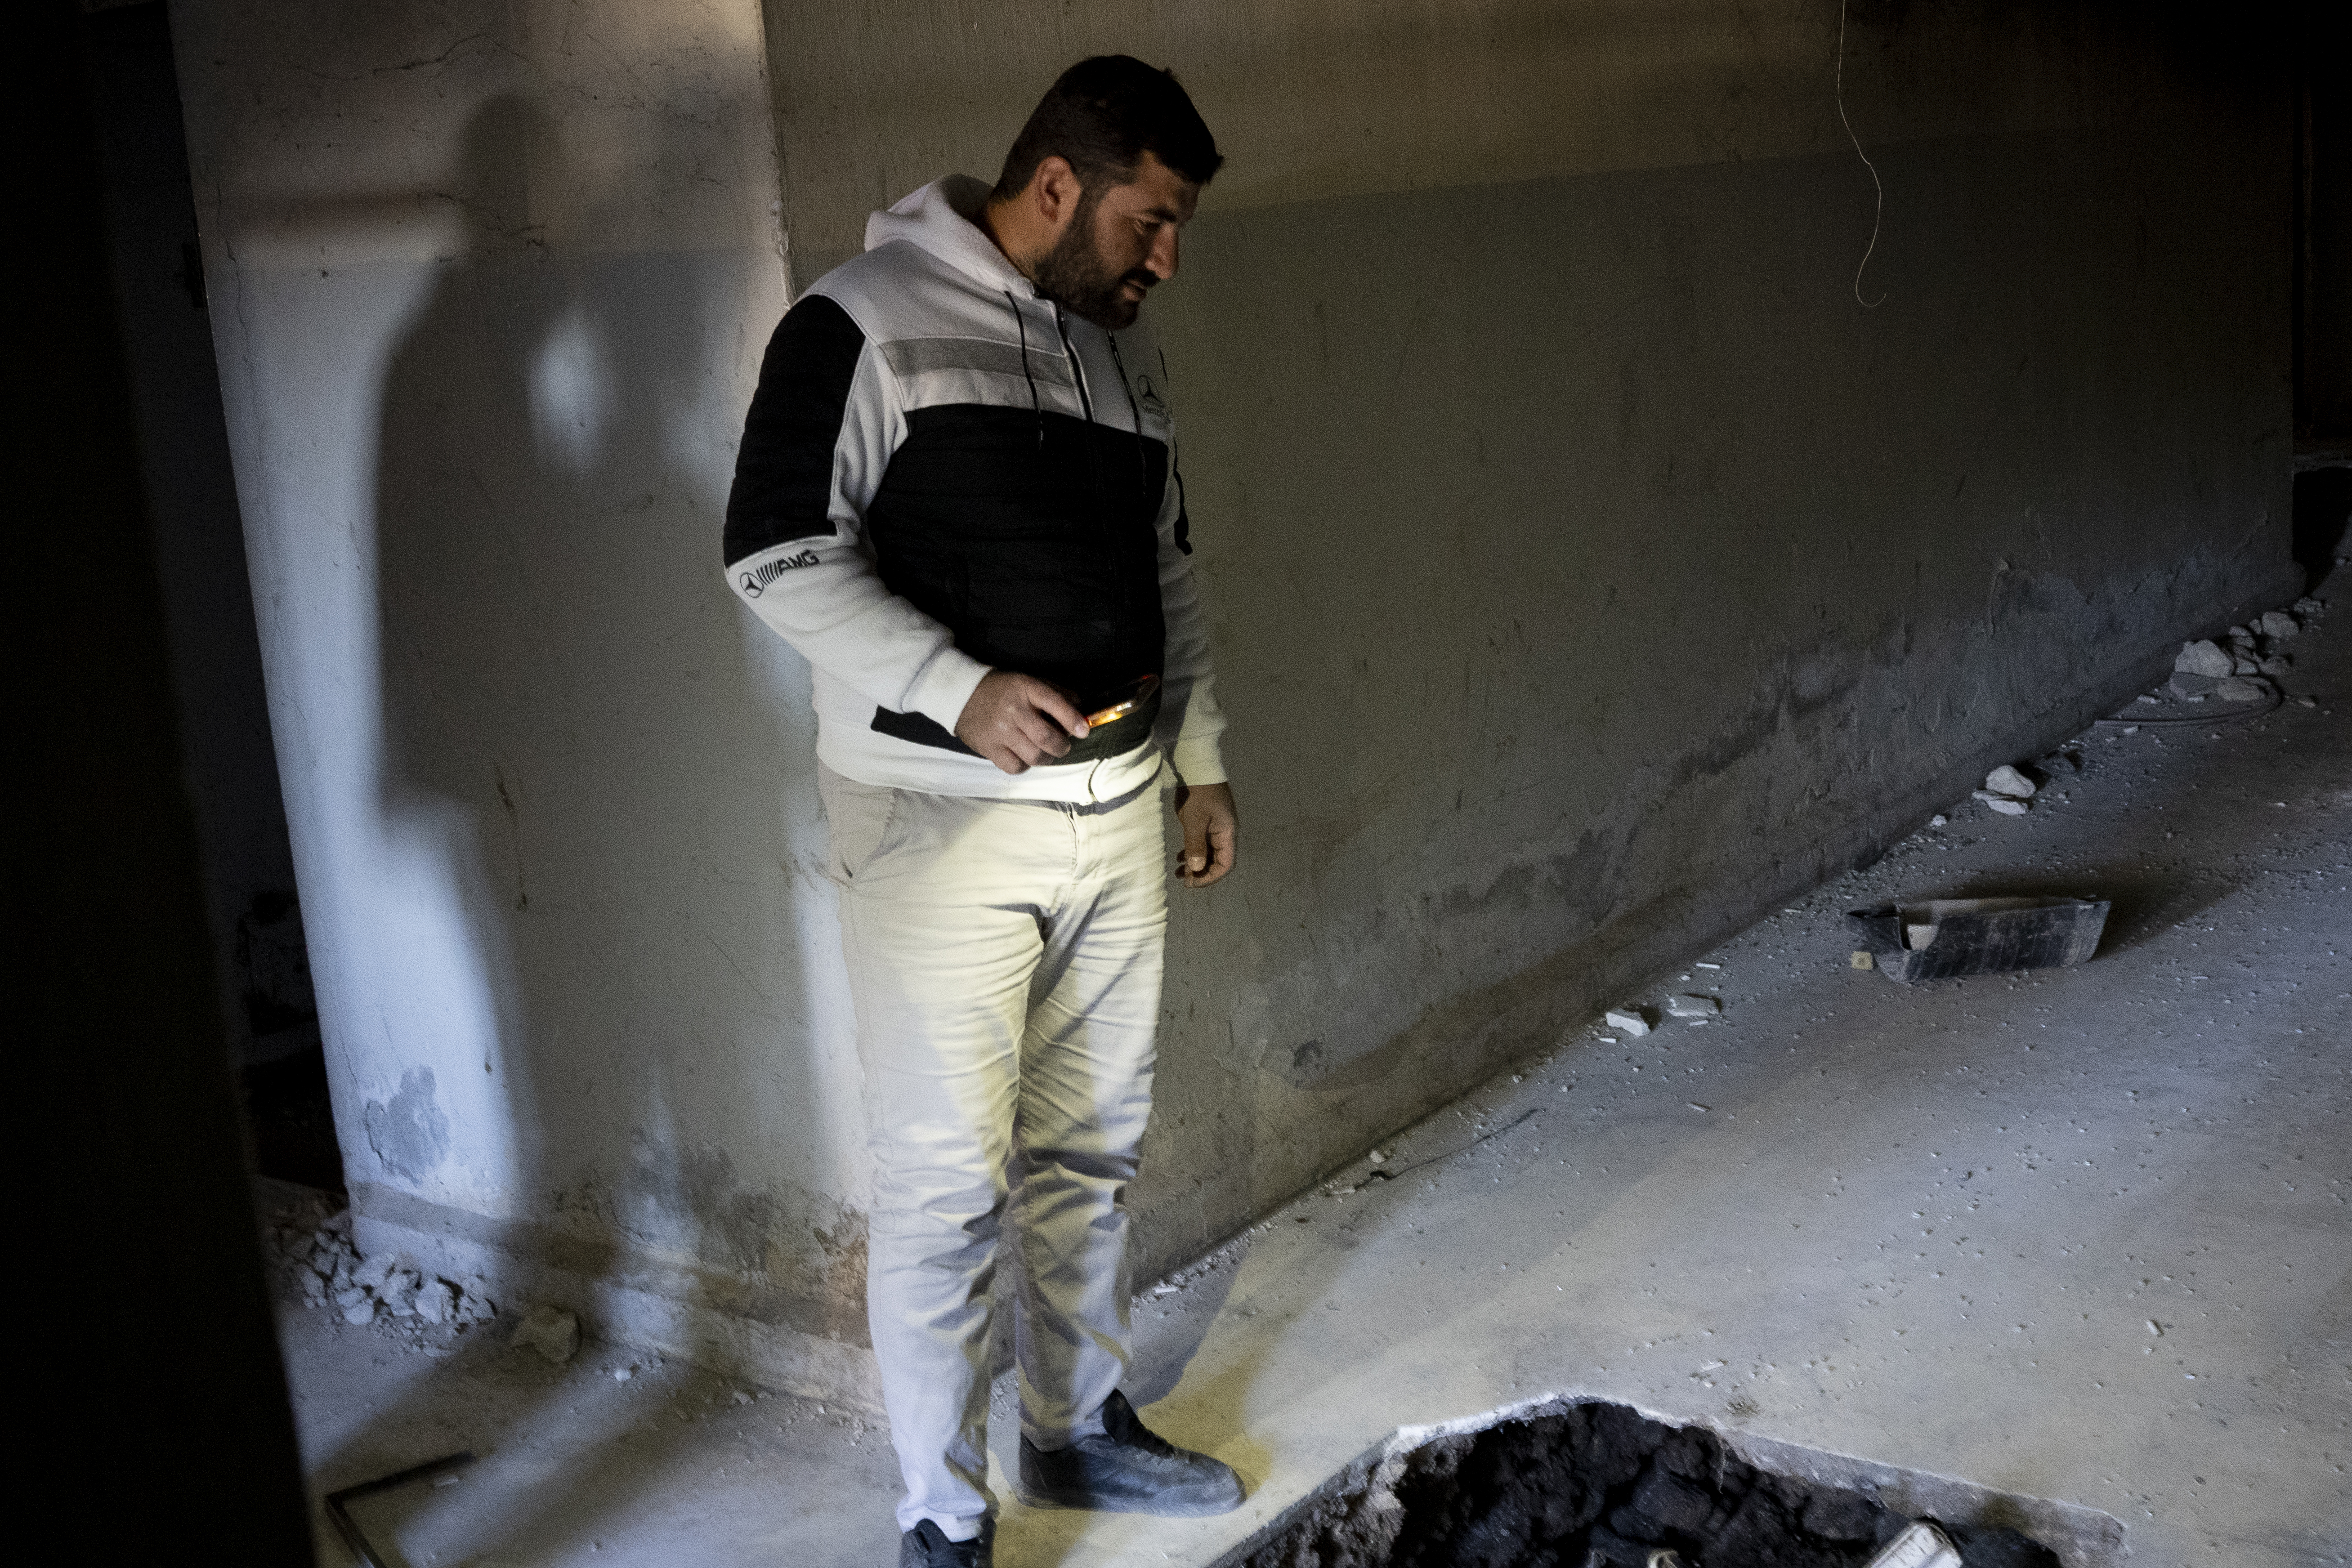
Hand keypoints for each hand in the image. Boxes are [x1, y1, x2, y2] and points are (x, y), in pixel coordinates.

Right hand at [954, 671, 1088, 774]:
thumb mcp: (1028, 682)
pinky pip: (1016, 767)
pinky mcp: (989, 749)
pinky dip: (1026, 765)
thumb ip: (1056, 693)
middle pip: (1046, 737)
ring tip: (1045, 752)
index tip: (1083, 731)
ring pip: (1034, 756)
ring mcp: (1000, 732)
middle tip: (1063, 745)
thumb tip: (1080, 709)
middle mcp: (1013, 711)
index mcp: (1025, 689)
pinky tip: (1024, 756)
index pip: (1054, 703)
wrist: (962, 695)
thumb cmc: (1003, 690)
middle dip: (1062, 746)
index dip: (1072, 719)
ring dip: (1046, 758)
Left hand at [1173, 781, 1237, 887]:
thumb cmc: (1198, 793)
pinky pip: (1202, 843)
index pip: (1225, 865)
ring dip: (1195, 864)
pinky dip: (1192, 852)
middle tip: (1182, 879)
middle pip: (1217, 861)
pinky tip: (1179, 856)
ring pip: (1208, 854)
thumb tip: (1196, 869)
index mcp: (1227, 834)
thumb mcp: (1195, 820)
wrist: (1197, 767)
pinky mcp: (1206, 823)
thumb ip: (1195, 845)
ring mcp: (1215, 828)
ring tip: (1178, 871)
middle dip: (1201, 873)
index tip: (1191, 882)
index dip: (1210, 877)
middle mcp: (1224, 834)